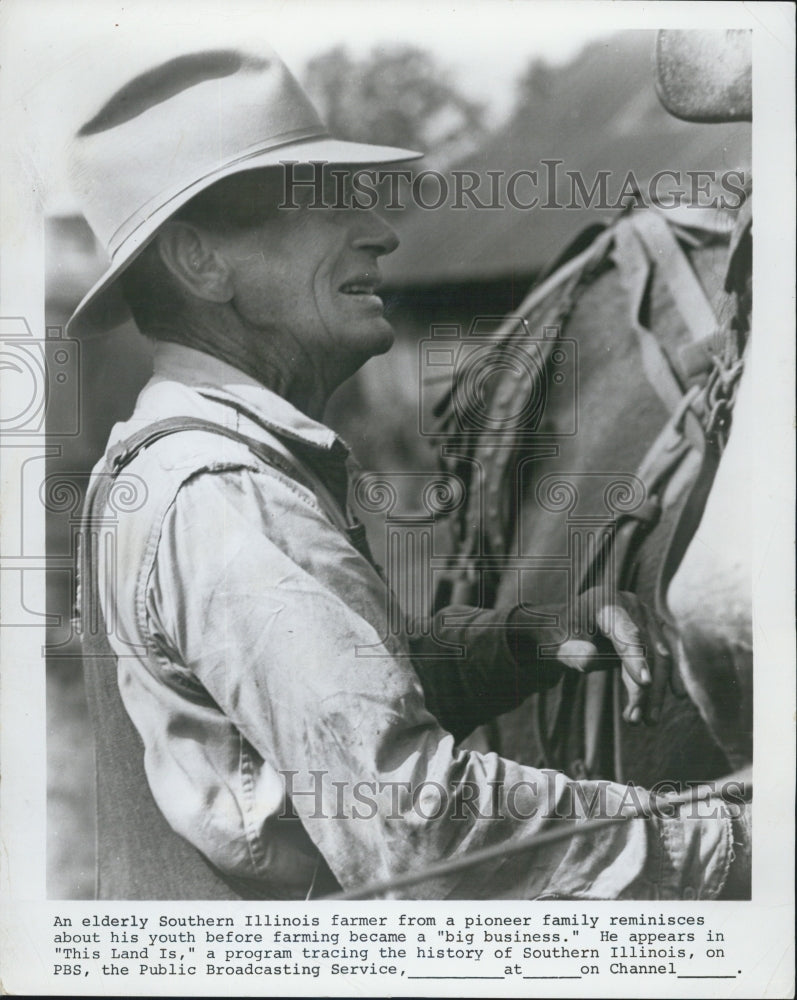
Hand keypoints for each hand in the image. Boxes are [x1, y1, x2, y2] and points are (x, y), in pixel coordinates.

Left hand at [554, 589, 671, 725]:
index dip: (636, 658)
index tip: (645, 684)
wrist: (565, 628)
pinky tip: (671, 698)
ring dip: (657, 690)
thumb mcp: (557, 645)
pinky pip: (665, 657)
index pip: (626, 633)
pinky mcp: (653, 630)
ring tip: (647, 721)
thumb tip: (591, 658)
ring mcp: (645, 616)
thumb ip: (572, 652)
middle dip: (646, 688)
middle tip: (638, 720)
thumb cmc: (559, 636)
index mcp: (605, 602)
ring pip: (661, 656)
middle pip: (648, 648)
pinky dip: (666, 679)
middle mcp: (630, 605)